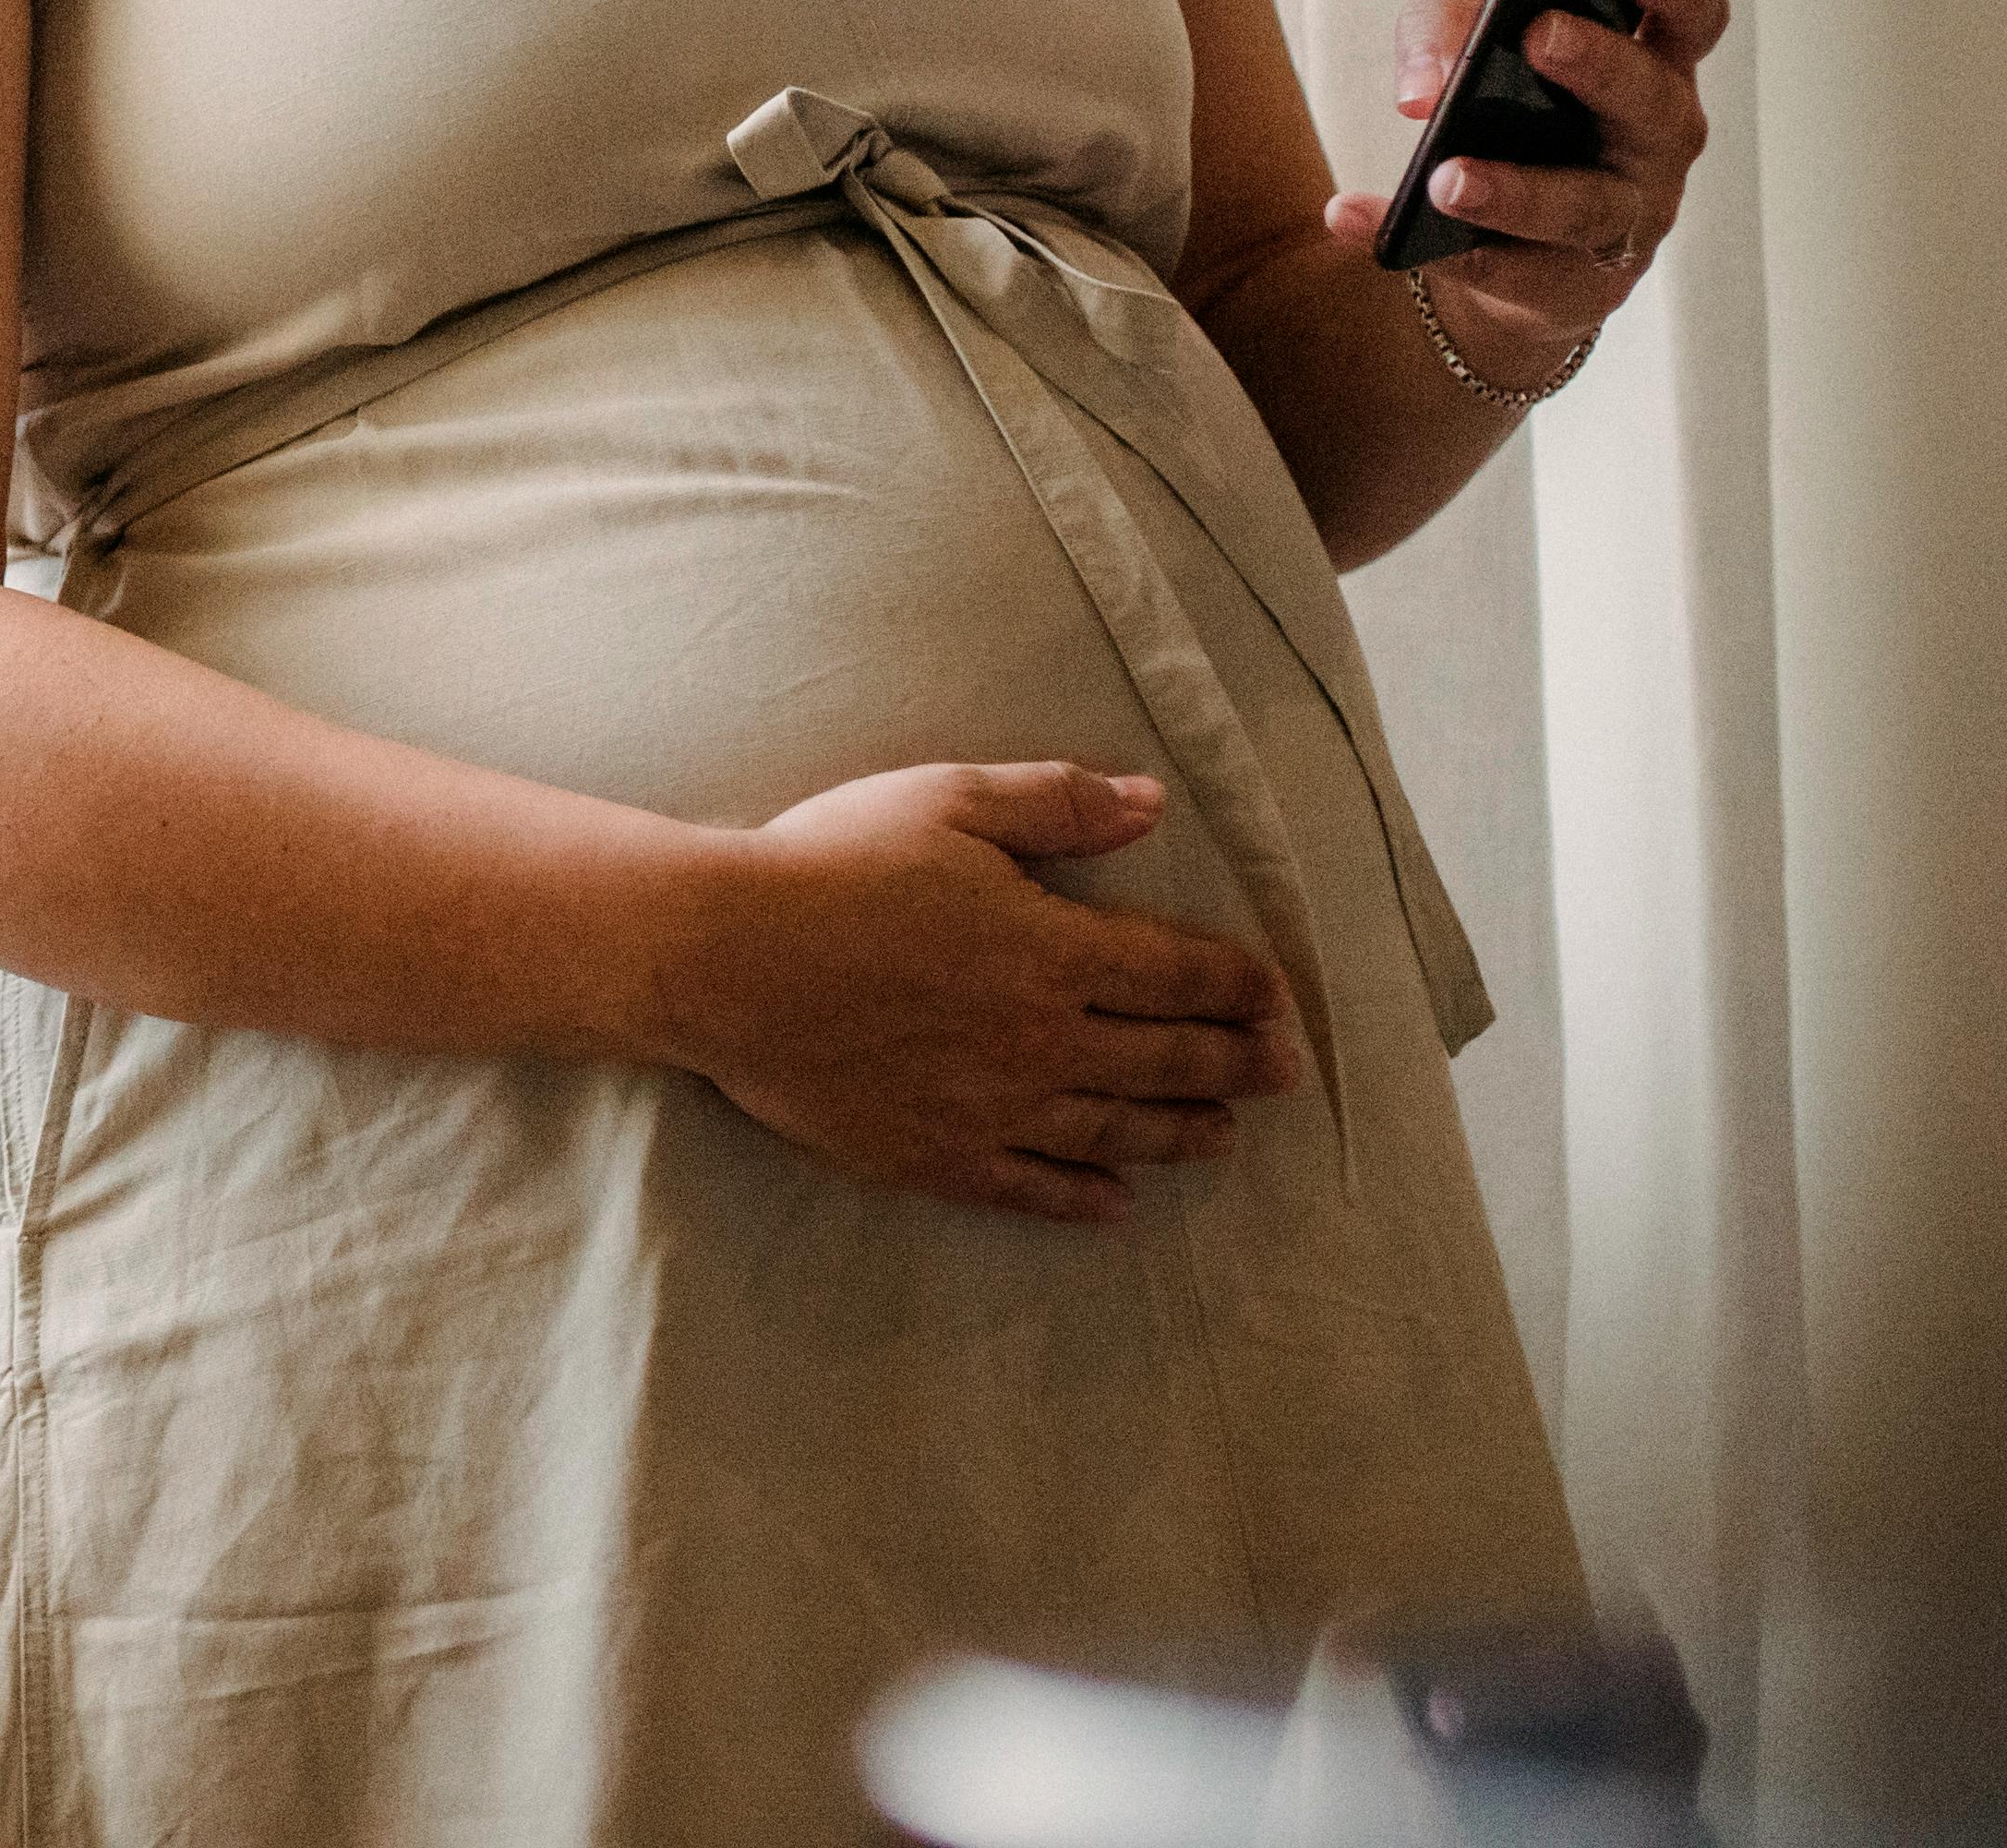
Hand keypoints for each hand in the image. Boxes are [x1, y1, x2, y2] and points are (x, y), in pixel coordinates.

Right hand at [654, 759, 1305, 1227]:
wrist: (721, 959)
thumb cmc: (828, 864)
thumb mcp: (945, 800)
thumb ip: (1054, 804)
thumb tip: (1151, 803)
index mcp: (1053, 949)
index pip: (1180, 974)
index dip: (1240, 986)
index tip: (1277, 998)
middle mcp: (1041, 1040)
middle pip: (1167, 1060)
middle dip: (1237, 1065)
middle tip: (1285, 1074)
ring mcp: (991, 1107)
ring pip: (1116, 1132)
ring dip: (1181, 1134)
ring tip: (1221, 1137)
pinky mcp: (934, 1155)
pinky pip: (1031, 1189)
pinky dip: (1084, 1199)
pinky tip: (1117, 1206)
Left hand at [1317, 0, 1732, 373]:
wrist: (1492, 232)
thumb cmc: (1502, 104)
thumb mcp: (1468, 38)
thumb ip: (1447, 27)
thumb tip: (1422, 90)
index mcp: (1649, 62)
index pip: (1692, 18)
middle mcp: (1657, 141)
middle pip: (1652, 103)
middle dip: (1601, 66)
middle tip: (1541, 35)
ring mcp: (1626, 218)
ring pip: (1586, 206)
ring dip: (1516, 190)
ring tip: (1444, 178)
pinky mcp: (1574, 285)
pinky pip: (1509, 272)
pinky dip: (1428, 247)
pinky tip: (1355, 217)